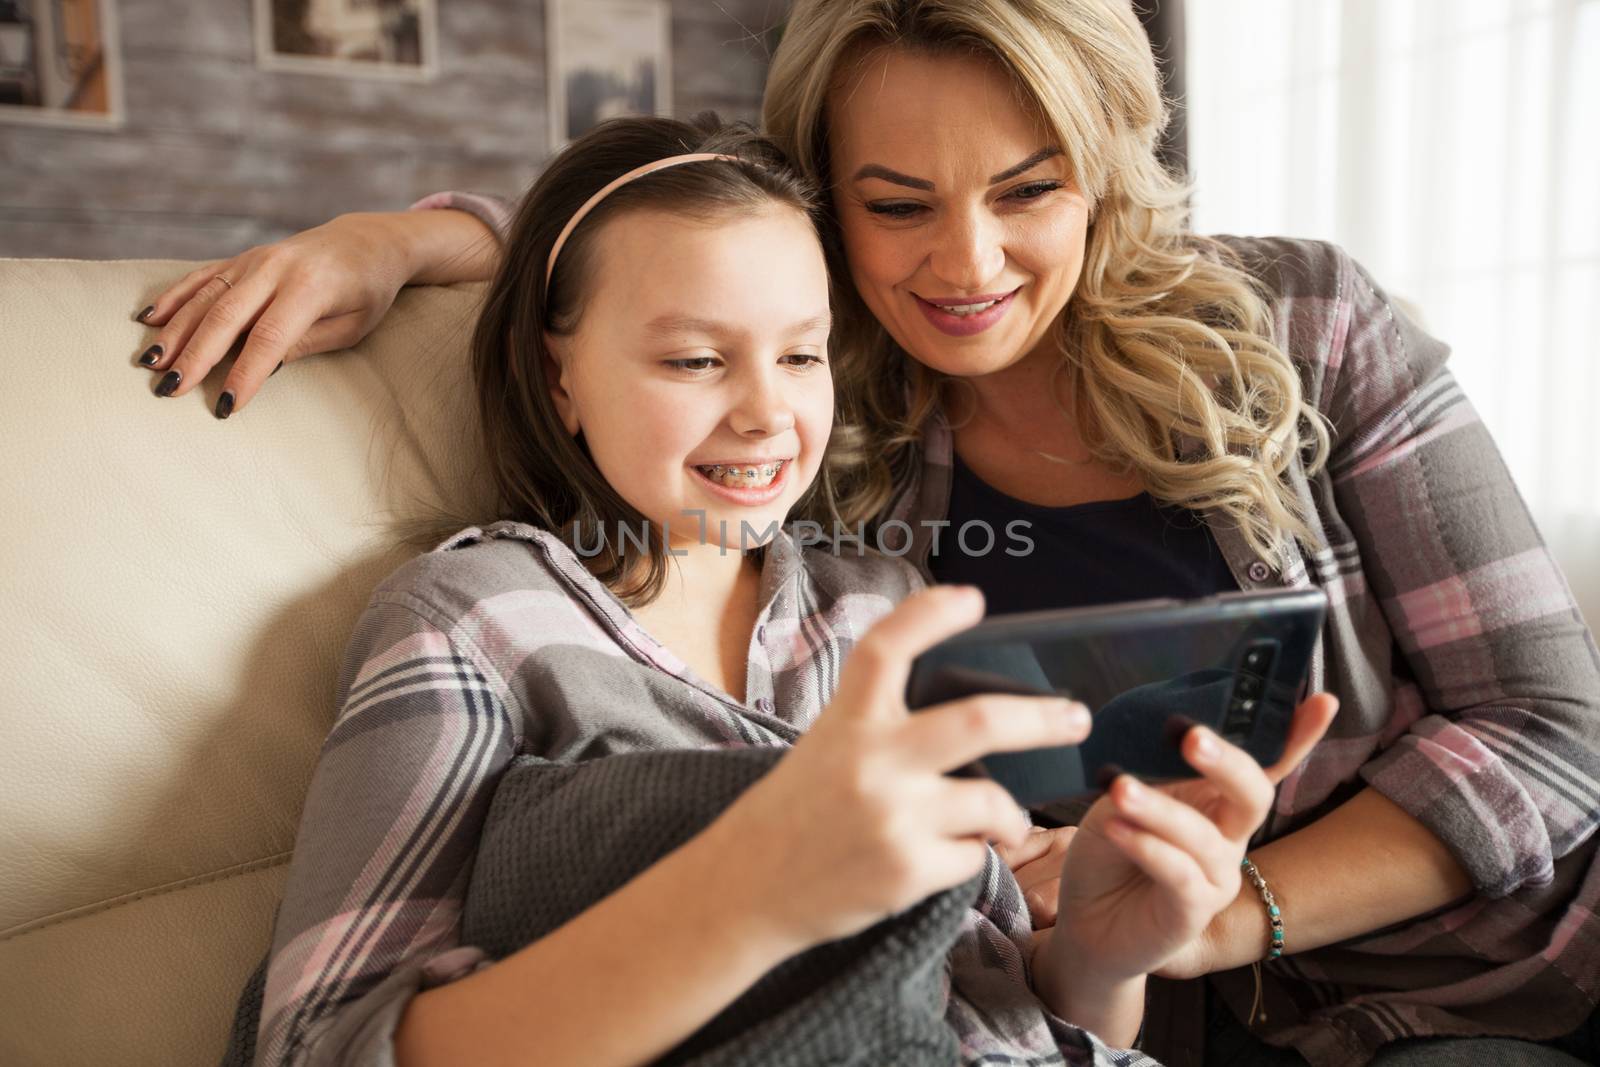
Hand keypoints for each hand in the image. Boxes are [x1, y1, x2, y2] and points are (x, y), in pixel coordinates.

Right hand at [131, 208, 493, 415]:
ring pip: (205, 297)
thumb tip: (265, 364)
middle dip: (195, 356)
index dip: (245, 373)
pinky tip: (148, 319)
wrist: (366, 242)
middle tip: (169, 390)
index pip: (269, 338)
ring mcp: (254, 260)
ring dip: (175, 331)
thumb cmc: (367, 292)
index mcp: (310, 287)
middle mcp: (275, 269)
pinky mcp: (242, 259)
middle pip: (225, 317)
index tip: (225, 405)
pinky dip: (173, 297)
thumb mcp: (353, 325)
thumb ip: (308, 341)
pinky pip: (202, 277)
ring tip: (151, 363)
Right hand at [703, 585, 1092, 951]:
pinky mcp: (907, 870)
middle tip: (1076, 717)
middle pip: (980, 721)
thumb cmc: (795, 812)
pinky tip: (941, 857)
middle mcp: (872, 761)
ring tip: (1006, 821)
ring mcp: (893, 817)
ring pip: (993, 801)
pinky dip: (970, 854)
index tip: (971, 598)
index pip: (888, 648)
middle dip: (1042, 719)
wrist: (747, 888)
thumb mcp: (825, 746)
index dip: (930, 614)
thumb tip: (969, 716)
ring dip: (1009, 814)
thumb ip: (881, 724)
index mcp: (846, 720)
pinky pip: (973, 855)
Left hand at [1039, 694, 1337, 983]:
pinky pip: (1180, 874)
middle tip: (1191, 736)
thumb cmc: (1109, 850)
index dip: (1297, 735)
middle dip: (1227, 761)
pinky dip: (1148, 847)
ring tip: (1119, 788)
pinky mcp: (1193, 911)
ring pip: (1204, 836)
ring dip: (1160, 808)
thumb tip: (1164, 734)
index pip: (1265, 764)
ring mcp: (1217, 876)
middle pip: (1253, 794)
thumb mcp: (1122, 797)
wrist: (1086, 923)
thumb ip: (1149, 770)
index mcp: (1217, 800)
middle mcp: (1230, 837)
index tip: (1323, 700)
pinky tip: (1117, 830)